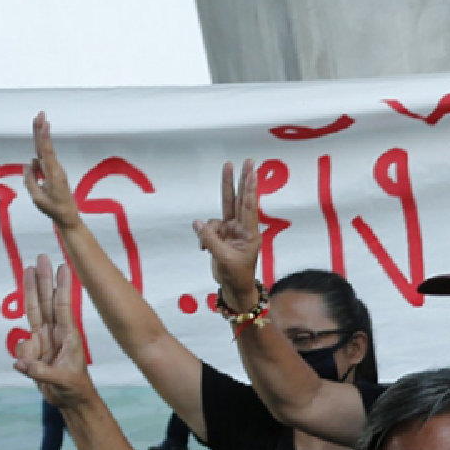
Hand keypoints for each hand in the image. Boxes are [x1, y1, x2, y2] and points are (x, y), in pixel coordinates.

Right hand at [13, 255, 92, 408]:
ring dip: (29, 290)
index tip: (63, 266)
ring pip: (33, 311)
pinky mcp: (34, 351)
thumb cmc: (74, 388)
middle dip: (43, 278)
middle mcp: (55, 333)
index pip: (63, 306)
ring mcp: (43, 340)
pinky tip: (28, 367)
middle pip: (45, 301)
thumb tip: (20, 364)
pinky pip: (21, 347)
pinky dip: (22, 356)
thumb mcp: (62, 381)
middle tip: (41, 256)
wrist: (69, 401)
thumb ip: (41, 372)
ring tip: (27, 268)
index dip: (62, 286)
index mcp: (69, 336)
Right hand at [24, 114, 80, 228]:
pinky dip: (37, 162)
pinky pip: (41, 164)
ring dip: (40, 140)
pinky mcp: (53, 172)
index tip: (44, 122)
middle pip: (45, 146)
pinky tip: (42, 183)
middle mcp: (55, 169)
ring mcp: (54, 170)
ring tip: (40, 127)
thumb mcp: (37, 198)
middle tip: (40, 114)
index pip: (46, 151)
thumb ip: (30, 180)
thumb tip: (28, 164)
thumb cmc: (53, 208)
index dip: (44, 136)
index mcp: (53, 174)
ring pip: (42, 154)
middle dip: (41, 129)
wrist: (67, 216)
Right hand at [193, 161, 264, 305]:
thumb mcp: (224, 258)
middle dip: (239, 180)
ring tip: (207, 246)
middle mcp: (241, 228)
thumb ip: (210, 239)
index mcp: (250, 233)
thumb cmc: (237, 275)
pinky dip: (203, 237)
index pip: (249, 205)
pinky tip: (203, 249)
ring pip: (219, 215)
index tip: (251, 171)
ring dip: (209, 227)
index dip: (249, 187)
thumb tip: (198, 223)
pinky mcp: (220, 236)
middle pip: (238, 199)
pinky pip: (207, 229)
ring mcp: (230, 230)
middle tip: (244, 161)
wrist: (233, 288)